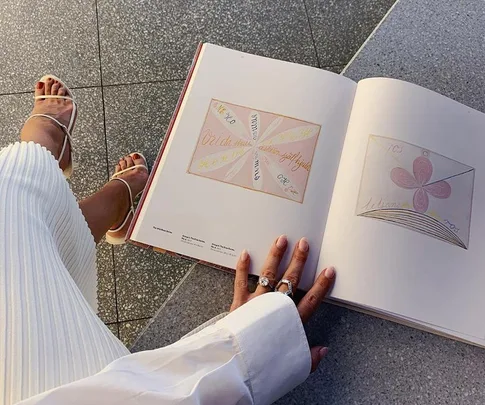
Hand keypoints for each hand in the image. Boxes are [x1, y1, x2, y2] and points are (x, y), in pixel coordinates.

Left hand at [230, 234, 335, 371]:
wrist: (237, 368)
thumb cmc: (263, 366)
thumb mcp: (291, 365)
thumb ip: (309, 357)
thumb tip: (324, 350)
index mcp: (290, 322)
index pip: (311, 299)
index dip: (321, 285)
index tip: (328, 271)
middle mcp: (274, 308)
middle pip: (291, 280)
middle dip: (299, 260)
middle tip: (304, 244)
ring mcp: (256, 304)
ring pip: (268, 275)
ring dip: (275, 256)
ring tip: (281, 239)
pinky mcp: (239, 305)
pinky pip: (240, 282)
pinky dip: (242, 267)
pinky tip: (245, 253)